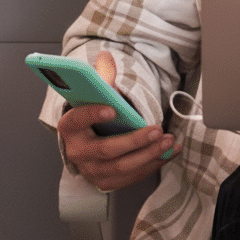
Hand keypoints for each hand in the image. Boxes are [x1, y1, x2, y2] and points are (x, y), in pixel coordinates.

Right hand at [58, 51, 178, 191]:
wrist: (88, 143)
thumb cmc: (93, 117)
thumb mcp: (94, 96)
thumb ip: (101, 78)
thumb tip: (107, 56)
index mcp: (70, 127)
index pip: (77, 120)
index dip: (92, 114)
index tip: (112, 109)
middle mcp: (77, 152)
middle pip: (106, 150)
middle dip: (134, 141)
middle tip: (157, 129)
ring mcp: (91, 171)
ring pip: (122, 167)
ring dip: (149, 154)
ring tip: (168, 140)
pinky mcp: (107, 182)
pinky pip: (132, 177)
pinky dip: (153, 164)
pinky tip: (170, 151)